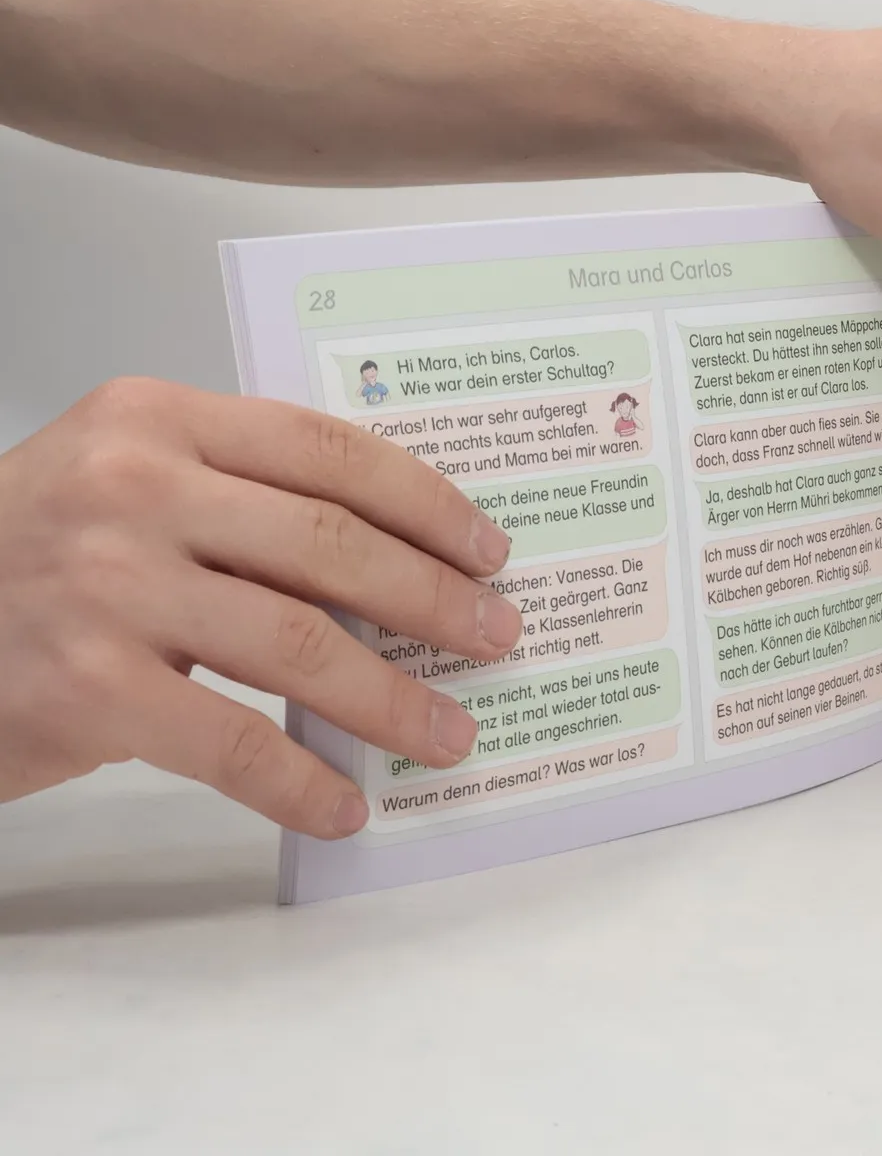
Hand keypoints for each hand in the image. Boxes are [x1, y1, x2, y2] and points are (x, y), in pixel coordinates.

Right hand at [0, 380, 521, 835]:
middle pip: (330, 544)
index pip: (328, 451)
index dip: (425, 502)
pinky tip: (345, 802)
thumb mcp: (123, 476)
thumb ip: (238, 490)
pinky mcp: (84, 689)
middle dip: (432, 598)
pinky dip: (300, 780)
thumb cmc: (26, 549)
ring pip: (298, 643)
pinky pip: (230, 742)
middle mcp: (132, 489)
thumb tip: (396, 552)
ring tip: (448, 728)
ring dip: (391, 697)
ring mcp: (106, 589)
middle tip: (496, 634)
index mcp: (157, 418)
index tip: (486, 548)